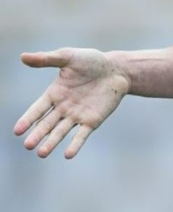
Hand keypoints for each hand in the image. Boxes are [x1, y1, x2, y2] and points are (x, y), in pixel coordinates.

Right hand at [14, 48, 129, 158]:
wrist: (116, 70)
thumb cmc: (91, 61)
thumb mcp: (68, 57)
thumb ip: (47, 59)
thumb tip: (23, 57)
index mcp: (54, 94)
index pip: (37, 109)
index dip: (27, 119)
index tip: (17, 131)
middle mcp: (63, 108)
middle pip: (47, 124)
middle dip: (37, 135)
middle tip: (28, 146)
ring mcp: (77, 116)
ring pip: (61, 132)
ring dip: (51, 142)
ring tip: (42, 153)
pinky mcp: (92, 121)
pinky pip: (81, 135)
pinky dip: (75, 144)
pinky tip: (68, 154)